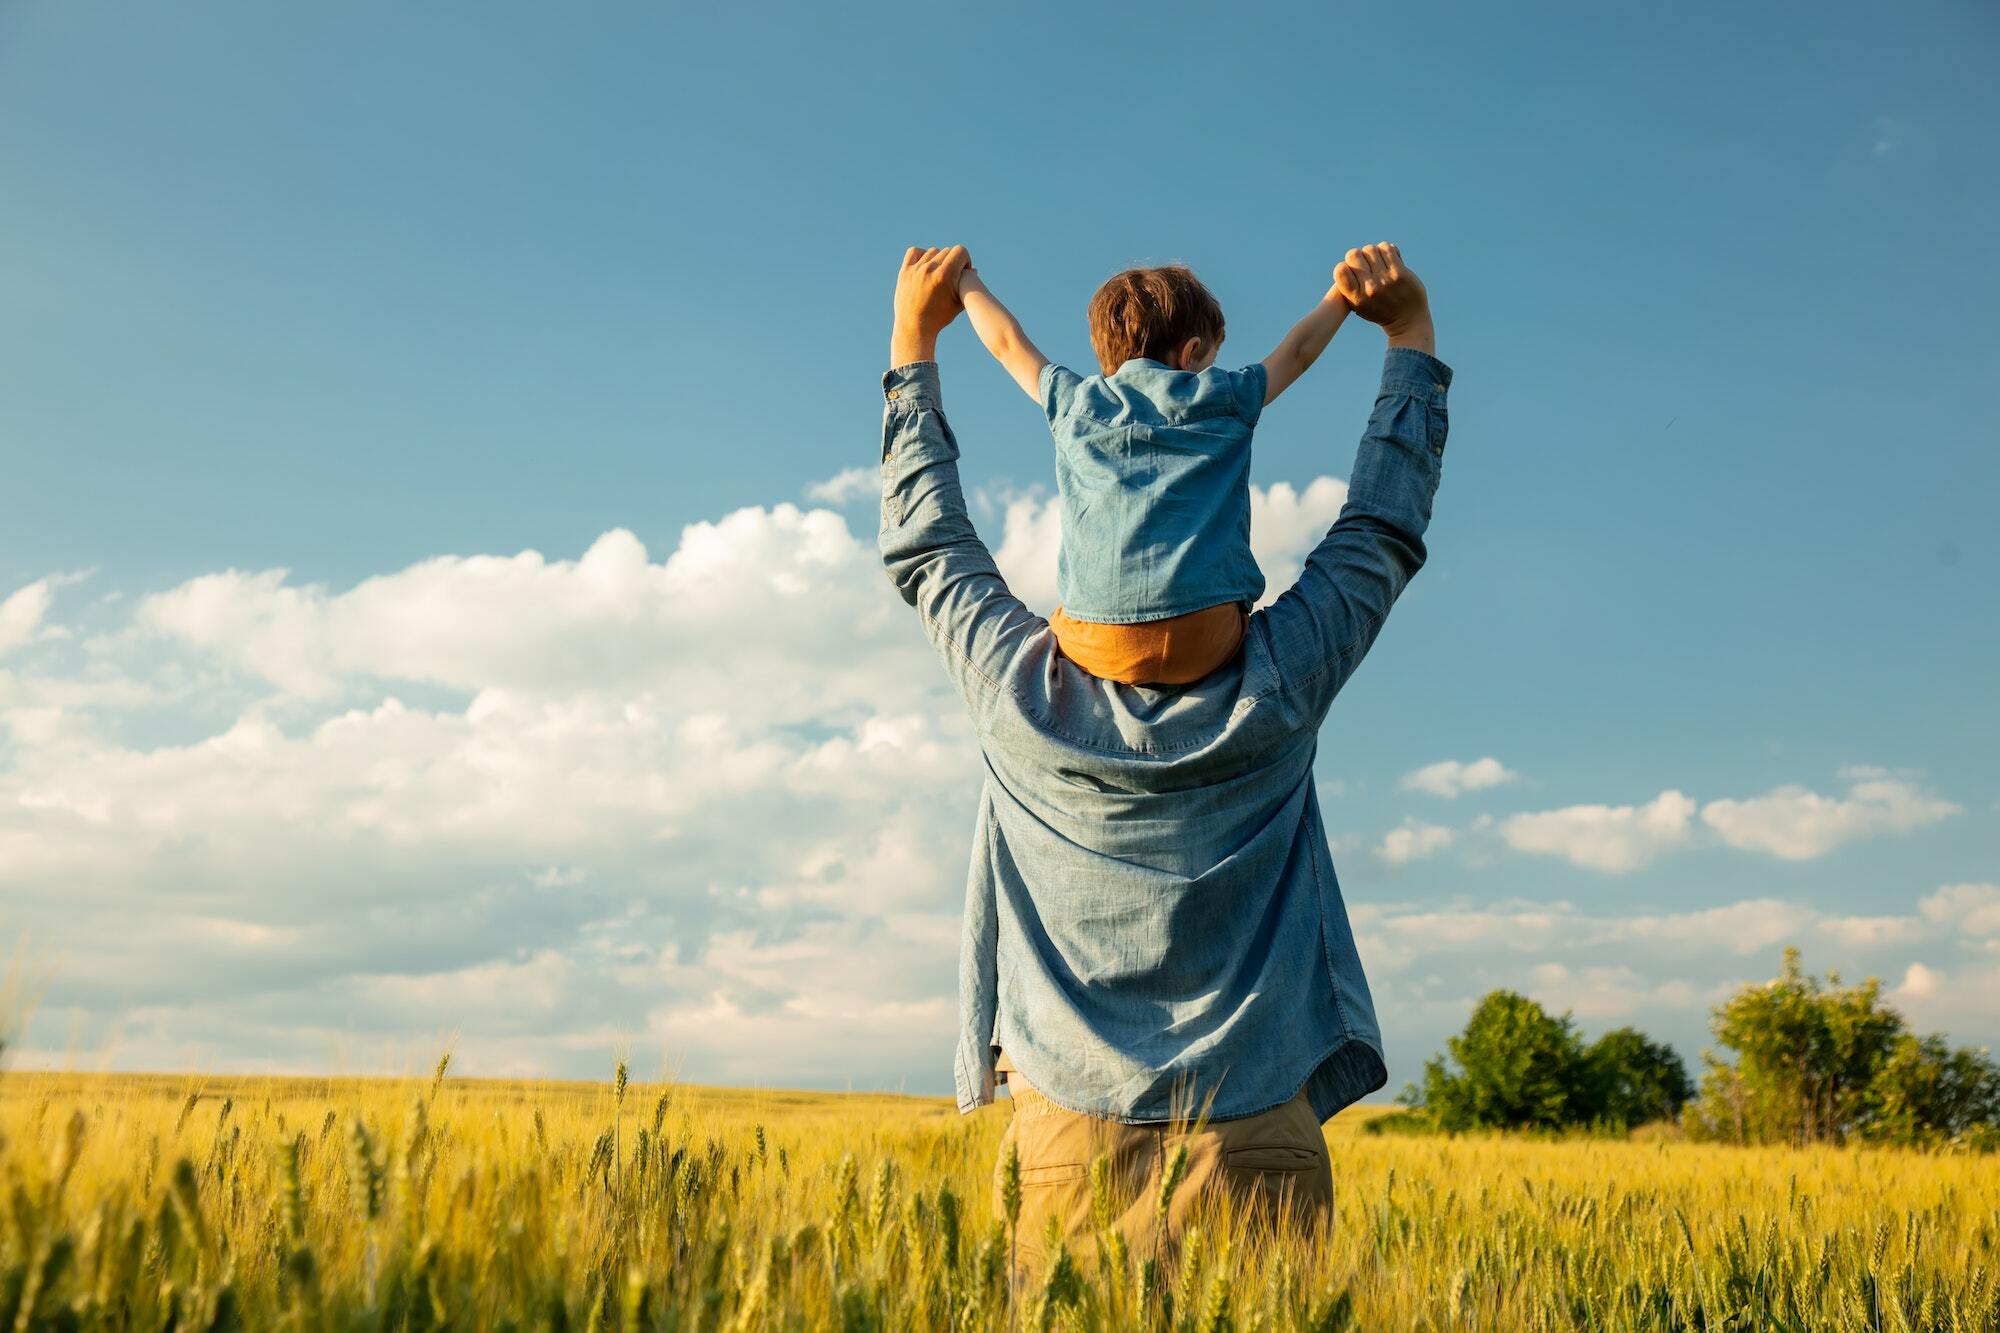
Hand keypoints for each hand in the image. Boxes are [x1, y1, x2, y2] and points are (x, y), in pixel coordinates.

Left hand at [891, 245, 971, 365]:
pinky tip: (925, 265)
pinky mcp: (904, 272)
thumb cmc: (939, 318)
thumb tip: (974, 270)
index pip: (960, 251)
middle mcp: (929, 269)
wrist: (914, 328)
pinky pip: (914, 252)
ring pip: (933, 251)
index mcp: (944, 275)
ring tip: (939, 273)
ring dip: (938, 259)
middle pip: (947, 251)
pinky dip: (921, 255)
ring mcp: (915, 270)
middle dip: (953, 261)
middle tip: (952, 275)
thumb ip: (968, 284)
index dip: (965, 260)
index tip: (963, 271)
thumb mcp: (959, 303)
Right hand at [1334, 243, 1433, 353]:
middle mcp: (1369, 289)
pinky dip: (1387, 249)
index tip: (1353, 271)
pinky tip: (1389, 258)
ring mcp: (1385, 280)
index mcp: (1356, 298)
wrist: (1408, 321)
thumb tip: (1349, 260)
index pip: (1340, 270)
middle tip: (1367, 264)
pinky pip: (1387, 249)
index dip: (1345, 265)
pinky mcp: (1400, 273)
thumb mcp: (1359, 305)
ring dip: (1374, 252)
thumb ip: (1350, 287)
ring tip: (1379, 261)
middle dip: (1359, 256)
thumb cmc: (1380, 311)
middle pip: (1354, 255)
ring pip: (1370, 249)